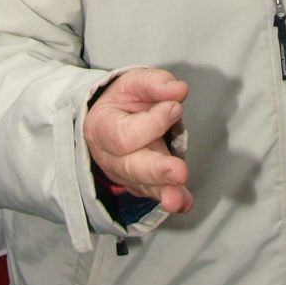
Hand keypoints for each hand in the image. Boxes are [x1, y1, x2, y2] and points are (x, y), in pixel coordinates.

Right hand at [82, 67, 192, 216]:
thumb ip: (155, 83)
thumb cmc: (125, 100)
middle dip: (157, 170)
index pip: (124, 135)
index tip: (174, 108)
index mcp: (101, 127)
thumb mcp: (135, 82)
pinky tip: (184, 202)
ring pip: (144, 185)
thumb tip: (177, 90)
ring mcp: (125, 174)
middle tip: (179, 171)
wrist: (117, 117)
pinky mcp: (143, 184)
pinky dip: (174, 199)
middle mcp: (110, 157)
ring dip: (164, 192)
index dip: (152, 123)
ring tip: (179, 199)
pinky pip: (157, 193)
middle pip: (131, 168)